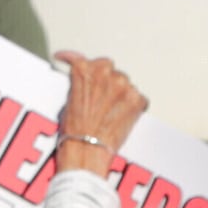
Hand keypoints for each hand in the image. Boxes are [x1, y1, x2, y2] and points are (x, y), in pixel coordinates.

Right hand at [49, 53, 148, 173]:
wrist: (87, 149)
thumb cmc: (74, 130)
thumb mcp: (68, 99)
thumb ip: (78, 83)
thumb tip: (87, 83)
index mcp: (84, 71)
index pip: (81, 59)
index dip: (75, 59)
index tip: (70, 59)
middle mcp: (106, 74)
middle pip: (108, 68)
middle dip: (104, 80)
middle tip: (99, 96)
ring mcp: (123, 86)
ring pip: (124, 82)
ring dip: (119, 92)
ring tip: (110, 110)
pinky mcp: (137, 100)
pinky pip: (138, 97)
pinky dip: (132, 105)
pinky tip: (122, 115)